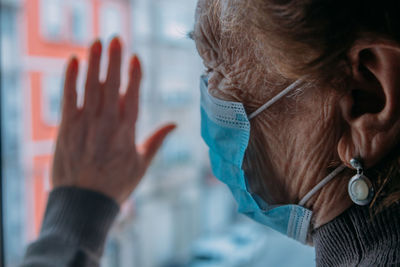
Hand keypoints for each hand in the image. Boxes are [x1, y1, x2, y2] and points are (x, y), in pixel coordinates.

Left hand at [52, 37, 175, 204]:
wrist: (84, 204)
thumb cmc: (115, 185)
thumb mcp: (141, 165)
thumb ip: (156, 141)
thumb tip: (175, 124)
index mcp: (127, 133)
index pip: (133, 97)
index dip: (135, 75)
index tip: (136, 57)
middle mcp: (107, 125)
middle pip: (111, 86)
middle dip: (114, 60)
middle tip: (116, 39)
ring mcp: (85, 125)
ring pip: (90, 87)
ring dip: (94, 62)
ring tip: (97, 42)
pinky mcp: (66, 128)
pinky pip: (68, 98)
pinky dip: (70, 79)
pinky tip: (73, 61)